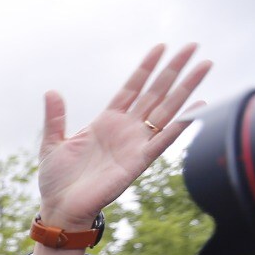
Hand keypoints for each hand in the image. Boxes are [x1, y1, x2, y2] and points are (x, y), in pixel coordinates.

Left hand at [35, 44, 209, 230]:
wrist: (60, 208)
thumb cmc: (57, 180)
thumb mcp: (52, 143)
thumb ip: (55, 117)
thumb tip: (51, 91)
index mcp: (106, 122)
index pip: (131, 88)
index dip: (146, 68)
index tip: (161, 47)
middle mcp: (126, 129)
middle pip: (156, 93)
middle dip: (174, 70)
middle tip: (192, 46)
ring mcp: (135, 143)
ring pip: (166, 110)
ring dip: (186, 88)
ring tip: (204, 65)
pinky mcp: (139, 161)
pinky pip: (164, 139)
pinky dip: (181, 124)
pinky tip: (198, 107)